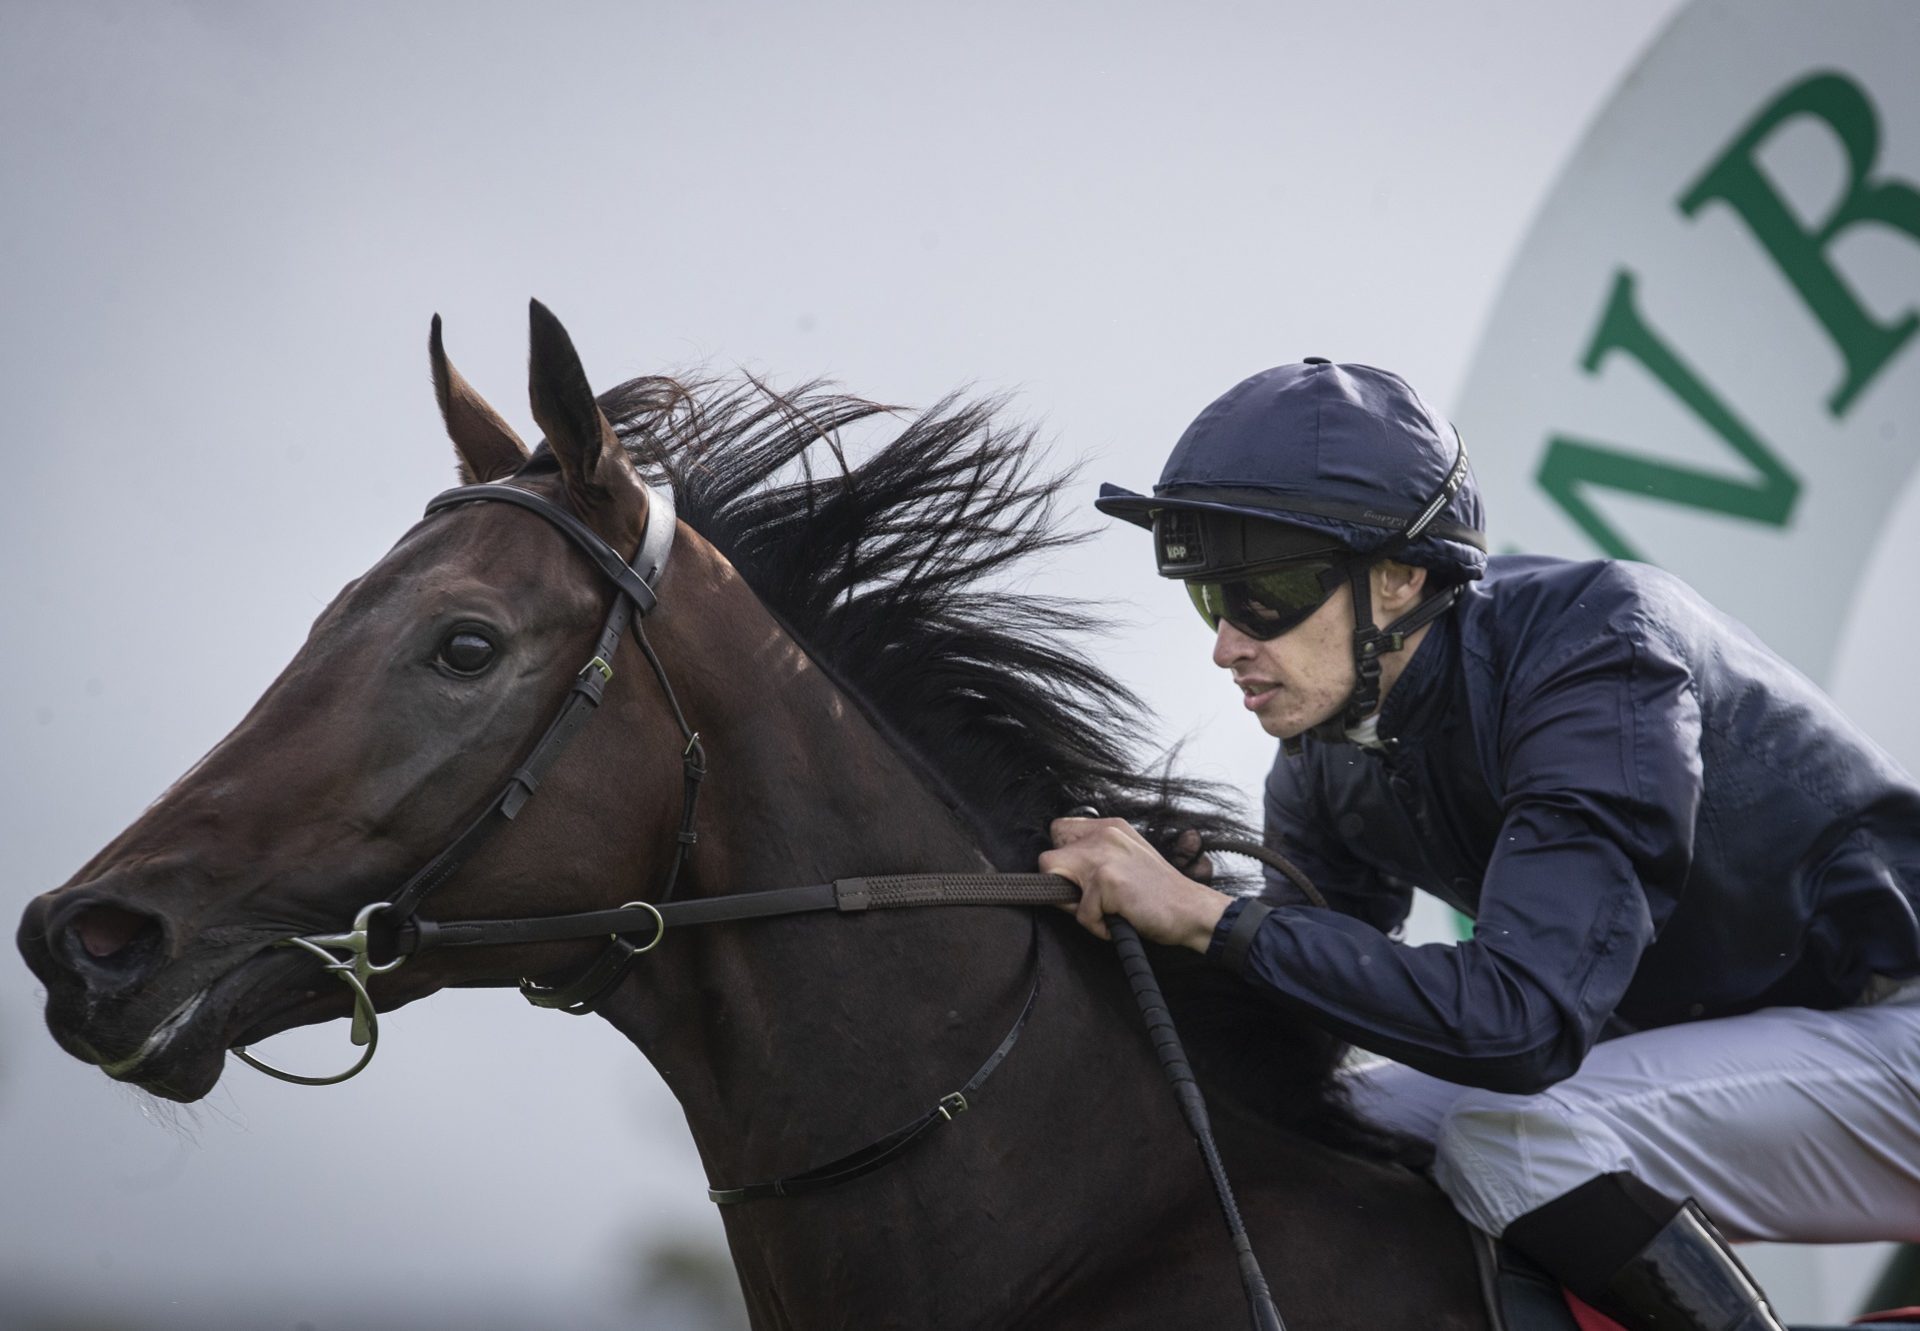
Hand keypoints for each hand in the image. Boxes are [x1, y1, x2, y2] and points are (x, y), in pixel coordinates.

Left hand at [1038, 817, 1230, 951]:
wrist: (1192, 910)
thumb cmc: (1160, 893)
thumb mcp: (1128, 858)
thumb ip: (1097, 855)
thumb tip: (1060, 872)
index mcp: (1109, 827)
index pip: (1058, 830)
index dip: (1063, 858)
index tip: (1081, 878)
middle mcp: (1104, 834)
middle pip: (1047, 858)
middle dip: (1061, 884)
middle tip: (1092, 901)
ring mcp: (1103, 856)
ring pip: (1055, 883)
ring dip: (1077, 907)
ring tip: (1107, 911)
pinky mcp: (1106, 881)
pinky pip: (1081, 915)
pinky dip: (1098, 927)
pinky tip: (1120, 920)